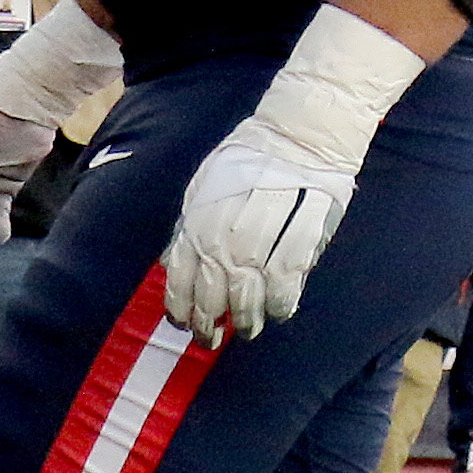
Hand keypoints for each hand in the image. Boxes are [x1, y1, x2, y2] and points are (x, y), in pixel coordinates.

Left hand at [156, 6, 415, 340]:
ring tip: (247, 329)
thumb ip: (189, 227)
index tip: (185, 324)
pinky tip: (278, 311)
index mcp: (198, 218)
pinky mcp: (299, 233)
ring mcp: (263, 232)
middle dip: (209, 321)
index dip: (182, 306)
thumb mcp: (204, 187)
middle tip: (211, 340)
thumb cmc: (249, 160)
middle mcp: (225, 229)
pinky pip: (286, 280)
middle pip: (211, 290)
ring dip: (245, 317)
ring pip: (248, 291)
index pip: (182, 275)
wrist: (299, 133)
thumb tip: (172, 266)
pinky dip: (280, 302)